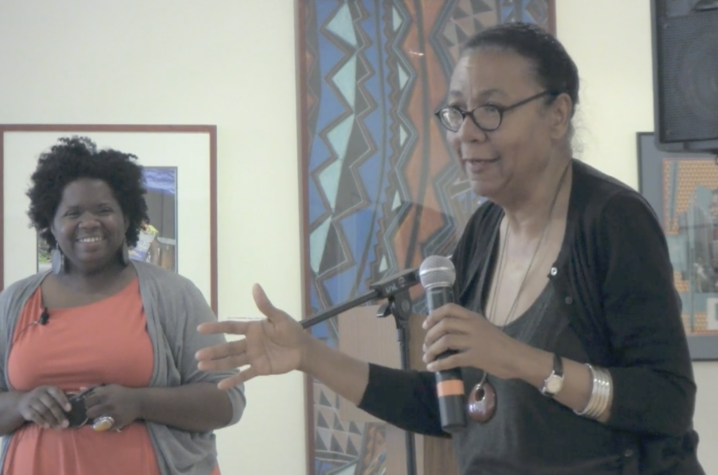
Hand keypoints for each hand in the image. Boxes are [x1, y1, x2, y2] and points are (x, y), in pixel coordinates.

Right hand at [18, 386, 70, 428]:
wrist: (23, 402)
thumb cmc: (43, 400)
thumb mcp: (50, 396)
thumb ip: (59, 400)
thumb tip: (70, 410)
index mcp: (48, 388)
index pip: (57, 392)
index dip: (63, 400)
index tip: (69, 409)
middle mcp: (39, 393)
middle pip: (51, 404)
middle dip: (59, 415)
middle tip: (66, 424)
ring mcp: (31, 401)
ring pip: (44, 411)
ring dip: (52, 420)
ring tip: (59, 427)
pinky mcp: (26, 409)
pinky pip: (35, 416)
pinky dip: (42, 421)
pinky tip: (48, 426)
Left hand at [83, 384, 140, 430]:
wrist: (139, 401)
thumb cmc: (123, 393)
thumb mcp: (110, 388)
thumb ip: (96, 389)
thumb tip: (80, 389)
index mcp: (104, 394)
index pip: (87, 401)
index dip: (88, 403)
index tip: (92, 404)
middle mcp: (106, 404)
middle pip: (89, 413)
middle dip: (92, 412)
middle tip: (96, 411)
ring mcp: (111, 415)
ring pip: (95, 421)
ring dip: (97, 419)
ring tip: (102, 417)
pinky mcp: (116, 423)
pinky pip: (104, 428)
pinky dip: (105, 426)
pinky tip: (109, 421)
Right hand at [195, 284, 309, 388]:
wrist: (302, 348)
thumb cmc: (291, 330)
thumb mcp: (279, 317)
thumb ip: (265, 305)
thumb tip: (255, 286)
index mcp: (252, 329)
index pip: (231, 327)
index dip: (216, 328)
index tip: (200, 328)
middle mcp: (249, 343)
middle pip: (228, 347)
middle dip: (213, 352)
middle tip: (197, 355)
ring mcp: (253, 357)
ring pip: (232, 361)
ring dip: (217, 365)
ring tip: (201, 367)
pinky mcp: (260, 369)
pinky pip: (245, 375)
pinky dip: (233, 381)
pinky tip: (220, 386)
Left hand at [422, 303, 519, 378]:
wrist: (518, 357)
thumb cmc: (502, 345)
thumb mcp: (484, 328)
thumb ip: (469, 327)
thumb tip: (448, 333)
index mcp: (474, 318)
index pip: (450, 308)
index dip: (434, 315)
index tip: (425, 325)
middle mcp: (473, 326)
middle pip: (444, 325)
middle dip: (430, 336)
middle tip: (425, 346)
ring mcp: (474, 341)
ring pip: (445, 341)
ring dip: (431, 350)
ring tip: (427, 358)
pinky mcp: (476, 357)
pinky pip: (452, 359)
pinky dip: (439, 364)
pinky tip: (433, 368)